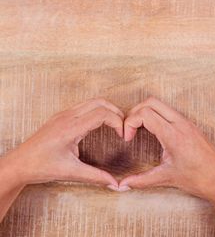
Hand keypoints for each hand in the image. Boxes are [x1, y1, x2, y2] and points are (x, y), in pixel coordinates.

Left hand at [2, 98, 123, 187]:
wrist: (20, 163)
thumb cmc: (41, 166)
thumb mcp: (71, 172)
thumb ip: (95, 176)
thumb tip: (114, 183)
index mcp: (71, 128)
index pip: (102, 114)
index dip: (117, 122)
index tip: (123, 135)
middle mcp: (68, 116)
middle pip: (100, 102)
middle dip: (116, 112)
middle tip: (123, 127)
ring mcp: (63, 114)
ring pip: (92, 101)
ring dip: (106, 109)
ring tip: (115, 124)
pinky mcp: (61, 116)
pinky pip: (83, 106)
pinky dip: (96, 110)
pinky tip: (99, 124)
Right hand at [119, 97, 214, 202]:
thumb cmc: (200, 178)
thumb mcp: (167, 178)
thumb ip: (141, 180)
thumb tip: (123, 184)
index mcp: (173, 135)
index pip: (145, 113)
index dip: (130, 122)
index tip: (127, 137)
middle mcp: (180, 123)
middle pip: (150, 102)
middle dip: (134, 112)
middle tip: (129, 129)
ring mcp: (185, 121)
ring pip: (159, 103)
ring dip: (145, 111)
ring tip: (138, 129)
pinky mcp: (188, 123)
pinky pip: (167, 110)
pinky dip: (155, 114)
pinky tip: (152, 130)